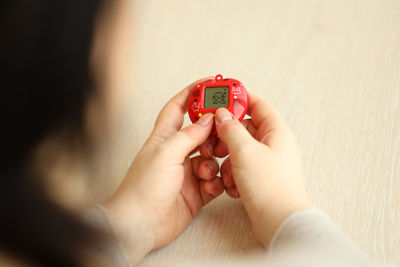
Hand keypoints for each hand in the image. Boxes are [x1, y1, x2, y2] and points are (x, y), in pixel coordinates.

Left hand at [103, 78, 223, 263]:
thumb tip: (208, 120)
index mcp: (164, 138)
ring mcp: (187, 173)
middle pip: (201, 134)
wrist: (140, 225)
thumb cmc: (143, 188)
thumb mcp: (166, 154)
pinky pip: (215, 181)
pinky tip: (210, 187)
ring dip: (214, 164)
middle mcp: (177, 153)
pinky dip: (216, 183)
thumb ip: (189, 136)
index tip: (210, 84)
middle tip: (223, 135)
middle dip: (213, 134)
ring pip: (211, 159)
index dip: (192, 94)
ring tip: (206, 172)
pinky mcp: (196, 192)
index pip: (178, 108)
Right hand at [210, 93, 310, 246]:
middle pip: (245, 129)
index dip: (240, 99)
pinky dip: (234, 175)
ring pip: (241, 150)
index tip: (222, 97)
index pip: (258, 105)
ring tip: (226, 172)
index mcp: (277, 132)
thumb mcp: (245, 152)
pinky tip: (234, 186)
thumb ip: (231, 129)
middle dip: (228, 137)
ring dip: (228, 160)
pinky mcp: (261, 178)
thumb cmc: (270, 187)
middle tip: (215, 142)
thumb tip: (222, 115)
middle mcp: (274, 145)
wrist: (279, 223)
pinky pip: (242, 168)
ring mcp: (268, 162)